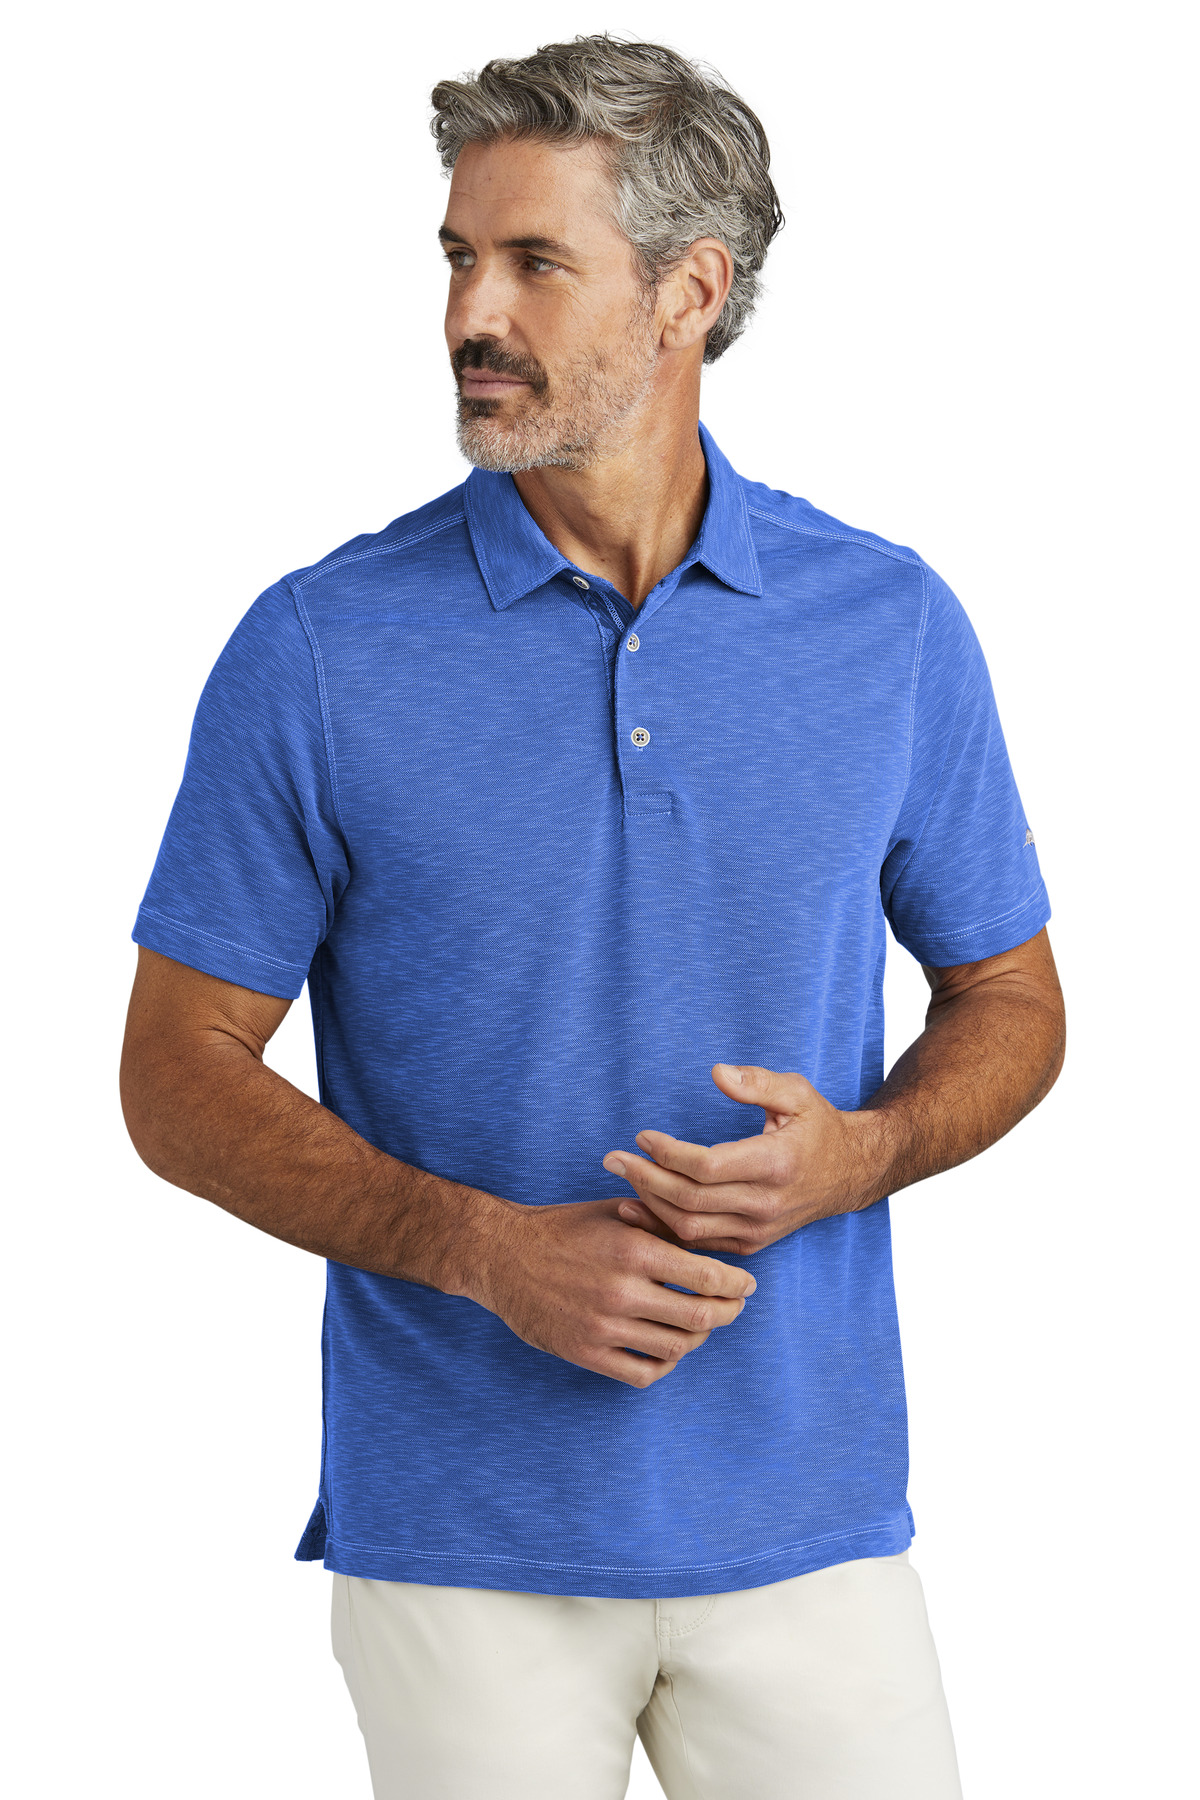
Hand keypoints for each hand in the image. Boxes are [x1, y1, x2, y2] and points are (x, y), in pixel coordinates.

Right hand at [481, 1196, 756, 1388]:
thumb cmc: (565, 1228)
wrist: (503, 1255)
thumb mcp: (616, 1214)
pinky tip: (667, 1350)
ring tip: (700, 1325)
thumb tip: (713, 1241)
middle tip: (735, 1307)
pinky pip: (642, 1373)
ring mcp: (603, 1327)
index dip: (737, 1284)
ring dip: (697, 1337)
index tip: (747, 1285)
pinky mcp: (585, 1353)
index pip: (707, 1277)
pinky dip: (665, 1365)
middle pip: (700, 1316)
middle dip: (728, 1312)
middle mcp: (622, 1292)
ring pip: (676, 1347)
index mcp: (634, 1251)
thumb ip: (663, 1227)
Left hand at [601, 1064, 888, 1255]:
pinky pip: (699, 1243)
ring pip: (689, 1228)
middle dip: (645, 1179)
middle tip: (612, 1158)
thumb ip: (757, 1082)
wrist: (850, 1174)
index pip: (707, 1167)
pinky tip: (638, 1208)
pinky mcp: (750, 1243)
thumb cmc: (818, 1127)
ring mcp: (757, 1230)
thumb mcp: (797, 1092)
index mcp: (775, 1164)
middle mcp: (765, 1203)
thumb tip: (716, 1073)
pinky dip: (665, 1227)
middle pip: (690, 1201)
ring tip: (622, 1177)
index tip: (642, 1136)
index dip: (668, 1154)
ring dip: (650, 1205)